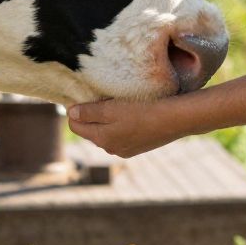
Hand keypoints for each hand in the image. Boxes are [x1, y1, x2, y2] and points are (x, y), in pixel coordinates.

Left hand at [67, 97, 192, 158]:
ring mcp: (125, 149)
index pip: (75, 125)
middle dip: (91, 115)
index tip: (83, 95)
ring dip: (107, 119)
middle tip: (100, 96)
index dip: (75, 109)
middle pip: (91, 129)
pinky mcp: (139, 146)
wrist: (175, 120)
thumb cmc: (143, 111)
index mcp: (101, 139)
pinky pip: (122, 135)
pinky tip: (132, 113)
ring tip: (117, 103)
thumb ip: (90, 113)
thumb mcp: (112, 109)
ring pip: (107, 132)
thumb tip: (70, 114)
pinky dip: (121, 124)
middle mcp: (110, 148)